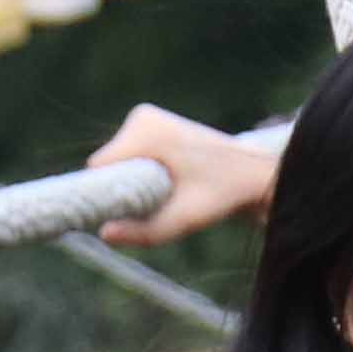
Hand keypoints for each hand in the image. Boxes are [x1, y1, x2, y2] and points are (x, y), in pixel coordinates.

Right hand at [89, 103, 273, 247]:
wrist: (252, 174)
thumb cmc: (223, 196)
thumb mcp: (184, 220)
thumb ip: (143, 232)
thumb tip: (104, 234)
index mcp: (148, 131)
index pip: (100, 167)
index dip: (108, 193)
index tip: (132, 209)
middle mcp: (142, 117)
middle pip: (108, 166)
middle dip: (125, 188)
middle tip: (163, 199)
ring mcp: (146, 117)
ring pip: (116, 163)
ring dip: (134, 181)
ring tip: (170, 188)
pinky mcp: (150, 124)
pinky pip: (127, 156)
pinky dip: (139, 172)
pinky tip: (168, 179)